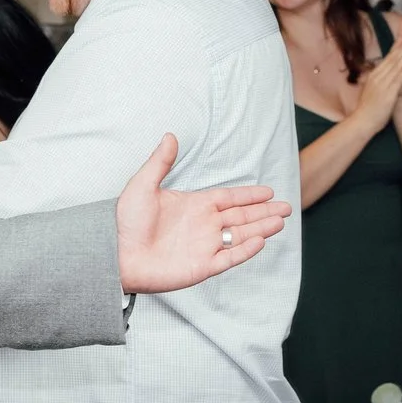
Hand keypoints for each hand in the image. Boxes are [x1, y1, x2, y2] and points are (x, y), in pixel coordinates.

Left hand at [114, 134, 290, 293]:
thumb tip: (170, 135)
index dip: (248, 195)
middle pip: (241, 217)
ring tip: (281, 221)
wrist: (114, 253)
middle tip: (287, 207)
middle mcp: (202, 226)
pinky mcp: (201, 267)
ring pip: (240, 236)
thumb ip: (160, 162)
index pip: (228, 198)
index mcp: (193, 206)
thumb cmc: (124, 221)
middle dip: (263, 212)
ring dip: (260, 228)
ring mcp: (203, 246)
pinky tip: (260, 241)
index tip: (268, 191)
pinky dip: (245, 251)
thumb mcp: (142, 185)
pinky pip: (228, 258)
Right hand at [355, 19, 401, 129]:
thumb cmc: (366, 109)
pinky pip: (399, 78)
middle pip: (393, 57)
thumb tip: (374, 75)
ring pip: (397, 65)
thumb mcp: (370, 90)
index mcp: (375, 75)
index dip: (398, 45)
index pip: (388, 57)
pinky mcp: (389, 92)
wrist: (362, 121)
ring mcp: (384, 83)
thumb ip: (374, 81)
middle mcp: (379, 76)